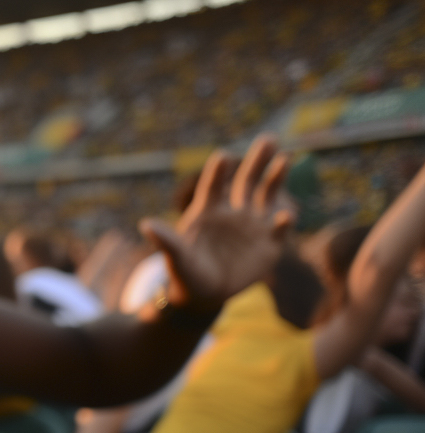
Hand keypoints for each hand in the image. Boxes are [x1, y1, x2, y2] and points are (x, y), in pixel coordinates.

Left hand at [139, 135, 292, 313]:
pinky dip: (284, 222)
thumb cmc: (186, 271)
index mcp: (208, 211)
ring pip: (267, 196)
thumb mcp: (176, 257)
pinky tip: (286, 215)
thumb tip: (145, 224)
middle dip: (257, 161)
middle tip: (268, 138)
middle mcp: (233, 212)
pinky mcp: (269, 245)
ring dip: (275, 178)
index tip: (222, 156)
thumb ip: (167, 241)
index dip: (217, 172)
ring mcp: (253, 226)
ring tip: (284, 158)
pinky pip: (279, 230)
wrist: (204, 294)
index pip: (213, 186)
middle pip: (246, 182)